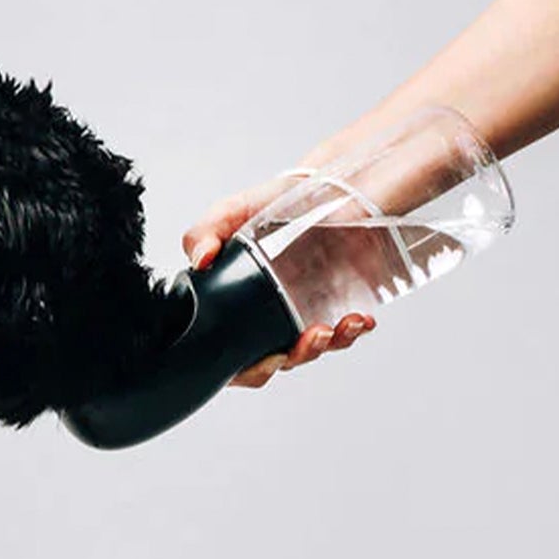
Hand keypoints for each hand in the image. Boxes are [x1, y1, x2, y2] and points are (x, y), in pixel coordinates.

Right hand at [181, 179, 375, 387]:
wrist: (319, 188)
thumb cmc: (267, 205)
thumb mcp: (228, 214)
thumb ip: (203, 232)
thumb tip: (200, 260)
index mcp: (231, 307)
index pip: (230, 356)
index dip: (246, 369)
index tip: (268, 359)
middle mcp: (264, 317)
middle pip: (274, 360)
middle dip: (294, 357)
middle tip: (306, 340)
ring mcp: (300, 315)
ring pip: (311, 350)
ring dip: (327, 347)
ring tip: (338, 327)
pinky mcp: (333, 307)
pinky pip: (343, 332)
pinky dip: (352, 332)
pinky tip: (359, 321)